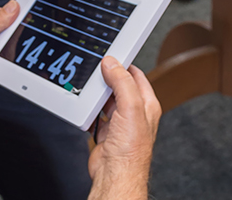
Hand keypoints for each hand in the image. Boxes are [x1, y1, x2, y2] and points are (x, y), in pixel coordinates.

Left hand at [0, 0, 18, 102]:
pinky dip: (0, 65)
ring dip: (3, 55)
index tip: (26, 21)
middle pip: (9, 33)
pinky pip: (3, 62)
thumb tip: (13, 6)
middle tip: (0, 44)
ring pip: (8, 49)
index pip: (6, 14)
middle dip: (8, 41)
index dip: (16, 17)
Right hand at [87, 57, 160, 199]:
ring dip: (96, 95)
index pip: (135, 75)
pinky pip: (95, 114)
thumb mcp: (131, 108)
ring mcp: (119, 122)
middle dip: (106, 79)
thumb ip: (122, 83)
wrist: (114, 175)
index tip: (109, 57)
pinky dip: (88, 110)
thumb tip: (112, 64)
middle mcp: (134, 112)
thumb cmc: (130, 151)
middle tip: (95, 72)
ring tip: (88, 90)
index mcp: (146, 104)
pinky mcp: (105, 132)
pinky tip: (85, 108)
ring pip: (105, 99)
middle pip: (118, 85)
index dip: (123, 64)